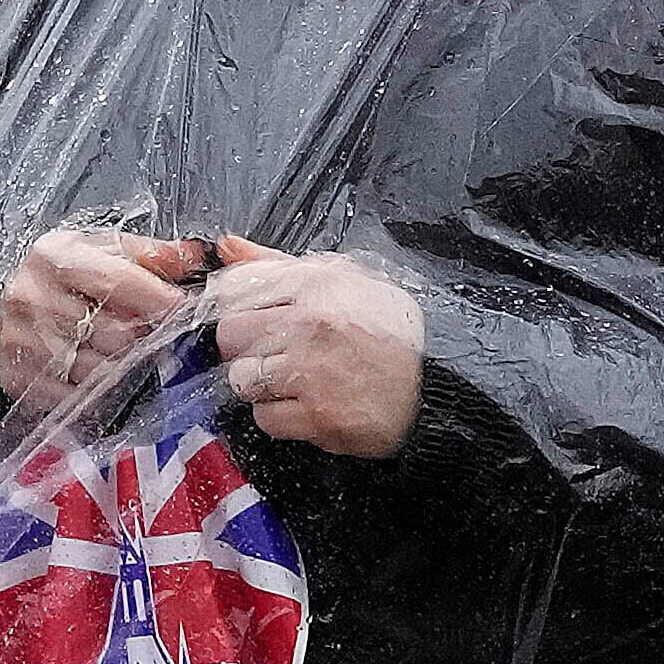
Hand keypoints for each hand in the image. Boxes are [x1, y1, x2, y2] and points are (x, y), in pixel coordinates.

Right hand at [0, 225, 210, 412]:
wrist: (15, 302)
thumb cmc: (65, 277)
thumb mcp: (104, 251)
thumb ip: (153, 254)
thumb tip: (198, 257)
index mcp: (53, 256)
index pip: (116, 282)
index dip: (157, 300)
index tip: (182, 310)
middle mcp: (30, 295)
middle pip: (110, 333)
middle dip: (141, 340)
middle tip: (152, 340)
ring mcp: (19, 338)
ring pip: (96, 369)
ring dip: (122, 369)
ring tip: (127, 357)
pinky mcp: (16, 375)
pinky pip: (74, 396)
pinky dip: (96, 393)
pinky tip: (101, 377)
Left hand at [206, 251, 429, 456]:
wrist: (436, 385)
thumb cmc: (386, 332)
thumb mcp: (340, 280)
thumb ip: (276, 264)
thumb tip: (227, 246)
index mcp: (314, 286)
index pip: (235, 289)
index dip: (237, 307)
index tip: (253, 319)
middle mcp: (310, 327)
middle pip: (230, 335)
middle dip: (246, 347)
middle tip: (275, 353)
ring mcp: (312, 373)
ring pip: (242, 379)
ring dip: (261, 385)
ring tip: (294, 380)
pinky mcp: (319, 416)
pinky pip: (266, 417)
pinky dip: (280, 416)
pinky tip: (306, 404)